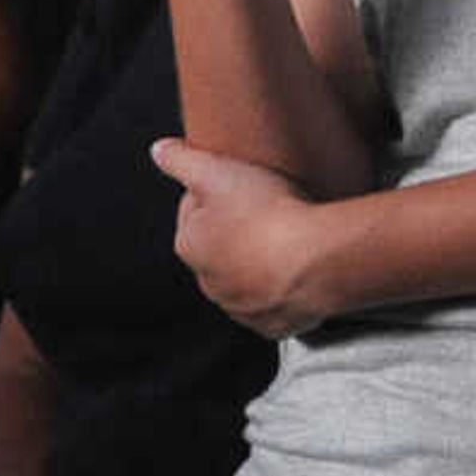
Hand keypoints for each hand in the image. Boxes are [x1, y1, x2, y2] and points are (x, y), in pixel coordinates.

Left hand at [153, 138, 342, 335]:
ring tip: (286, 237)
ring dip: (258, 261)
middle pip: (220, 247)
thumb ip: (182, 160)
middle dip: (237, 230)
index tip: (238, 185)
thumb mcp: (217, 171)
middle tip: (265, 208)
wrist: (316, 261)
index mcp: (190, 245)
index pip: (194, 211)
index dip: (216, 192)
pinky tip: (297, 269)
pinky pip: (274, 304)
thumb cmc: (267, 214)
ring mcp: (241, 308)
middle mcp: (209, 282)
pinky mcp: (272, 325)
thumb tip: (159, 150)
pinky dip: (283, 290)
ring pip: (246, 278)